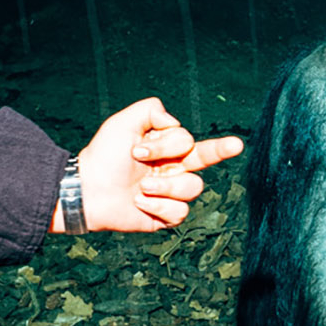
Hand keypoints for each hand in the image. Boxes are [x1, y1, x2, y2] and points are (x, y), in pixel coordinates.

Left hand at [74, 97, 243, 232]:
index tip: (139, 150)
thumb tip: (176, 123)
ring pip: (193, 188)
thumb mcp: (123, 122)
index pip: (188, 140)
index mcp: (165, 148)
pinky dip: (157, 207)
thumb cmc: (104, 156)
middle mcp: (173, 168)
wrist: (89, 190)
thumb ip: (150, 109)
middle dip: (224, 149)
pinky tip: (139, 204)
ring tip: (142, 188)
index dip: (168, 145)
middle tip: (236, 144)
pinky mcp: (166, 216)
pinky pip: (179, 212)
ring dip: (165, 187)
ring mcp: (171, 193)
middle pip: (208, 157)